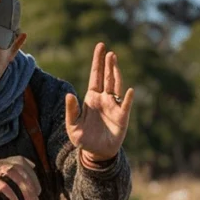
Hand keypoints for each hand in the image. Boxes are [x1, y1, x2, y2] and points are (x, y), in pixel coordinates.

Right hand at [0, 156, 40, 199]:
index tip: (38, 189)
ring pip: (13, 173)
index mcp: (1, 162)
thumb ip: (13, 177)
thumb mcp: (1, 181)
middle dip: (31, 184)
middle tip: (37, 199)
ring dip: (25, 189)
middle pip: (19, 167)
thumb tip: (33, 179)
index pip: (21, 161)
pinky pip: (3, 185)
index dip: (32, 173)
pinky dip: (12, 195)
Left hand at [65, 42, 133, 162]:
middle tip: (108, 51)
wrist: (96, 153)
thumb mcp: (73, 125)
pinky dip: (128, 99)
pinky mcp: (122, 117)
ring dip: (115, 74)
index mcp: (91, 98)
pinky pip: (125, 106)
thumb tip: (69, 94)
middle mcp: (104, 99)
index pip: (95, 76)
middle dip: (107, 64)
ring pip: (116, 86)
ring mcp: (114, 106)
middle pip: (106, 77)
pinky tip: (130, 91)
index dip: (97, 62)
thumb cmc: (83, 139)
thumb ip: (71, 110)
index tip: (100, 47)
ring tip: (114, 60)